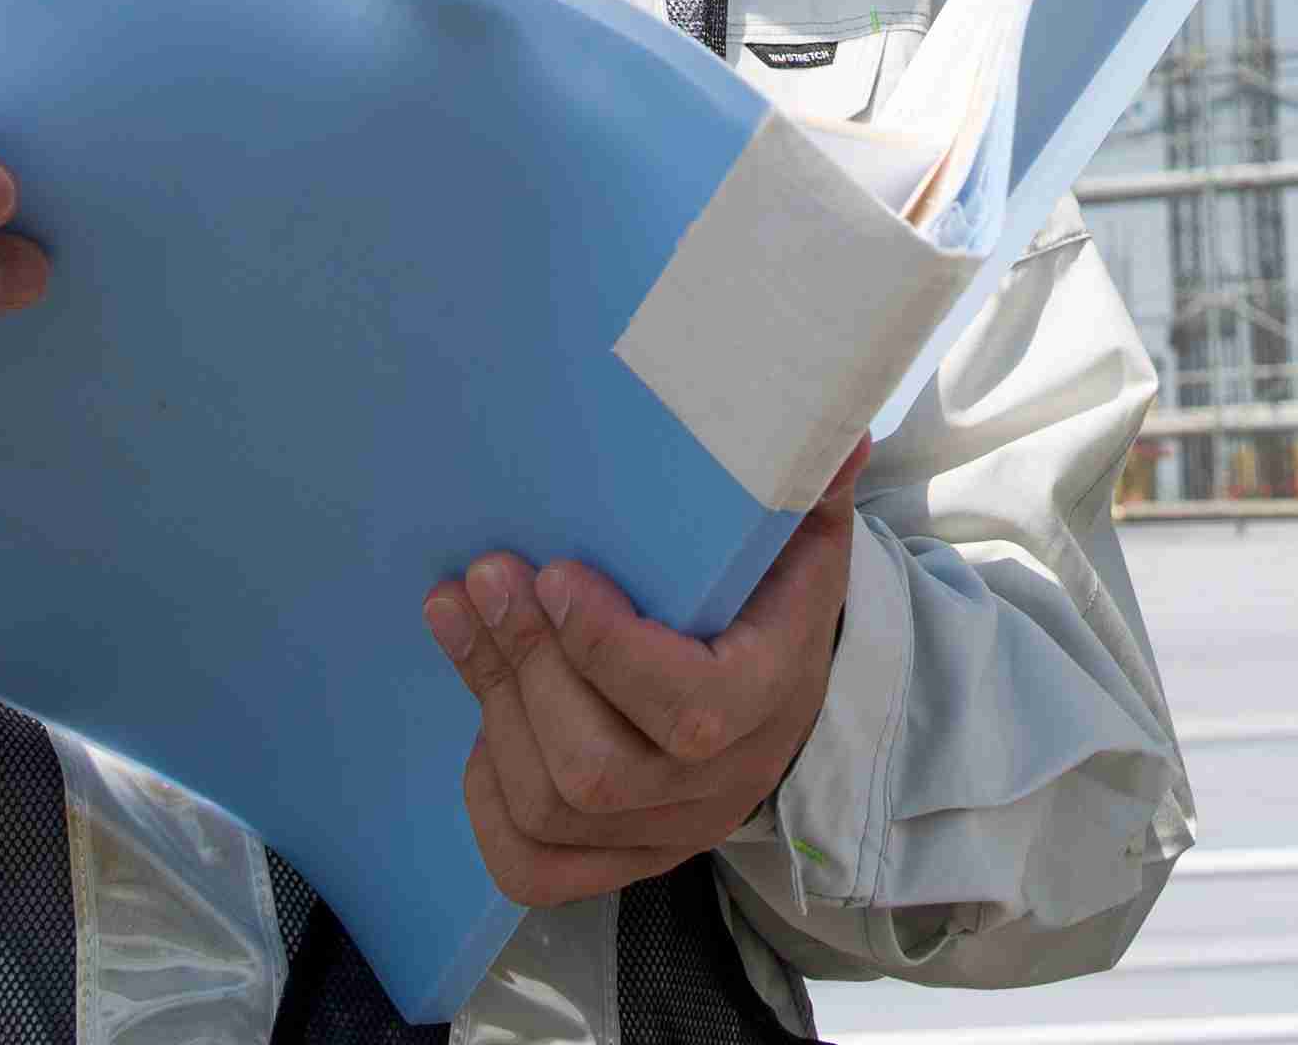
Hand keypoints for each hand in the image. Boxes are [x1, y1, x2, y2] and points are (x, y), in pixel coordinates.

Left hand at [420, 462, 866, 904]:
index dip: (608, 650)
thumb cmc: (775, 609)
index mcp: (771, 701)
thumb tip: (836, 432)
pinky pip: (531, 865)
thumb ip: (803, 489)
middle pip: (599, 767)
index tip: (556, 572)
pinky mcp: (615, 865)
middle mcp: (717, 787)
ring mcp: (663, 837)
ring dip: (493, 705)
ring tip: (461, 614)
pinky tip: (479, 716)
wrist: (783, 709)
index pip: (690, 710)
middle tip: (485, 577)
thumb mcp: (801, 543)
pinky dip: (487, 795)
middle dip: (526, 665)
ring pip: (552, 808)